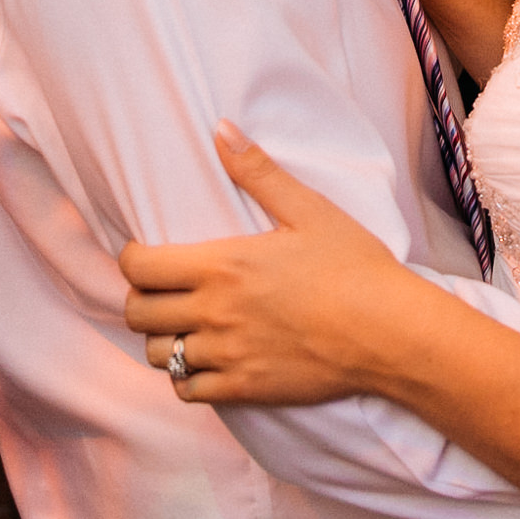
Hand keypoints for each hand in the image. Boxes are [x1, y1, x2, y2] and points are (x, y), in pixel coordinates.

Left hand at [124, 123, 425, 406]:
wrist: (388, 332)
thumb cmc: (353, 266)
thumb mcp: (309, 209)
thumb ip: (258, 170)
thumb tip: (221, 128)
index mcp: (222, 265)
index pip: (139, 267)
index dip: (131, 260)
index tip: (144, 255)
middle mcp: (215, 312)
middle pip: (138, 313)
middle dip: (141, 298)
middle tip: (163, 290)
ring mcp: (226, 354)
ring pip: (158, 355)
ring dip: (163, 339)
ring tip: (183, 325)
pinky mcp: (243, 388)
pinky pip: (187, 390)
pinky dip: (186, 377)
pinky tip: (204, 360)